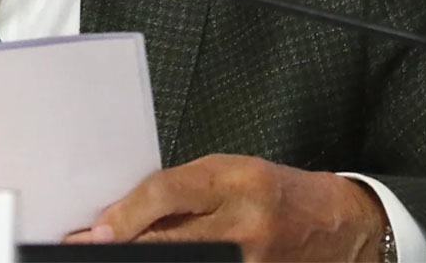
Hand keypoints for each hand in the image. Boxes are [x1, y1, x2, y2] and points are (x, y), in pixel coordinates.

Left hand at [63, 154, 386, 261]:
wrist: (341, 226)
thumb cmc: (274, 190)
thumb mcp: (229, 172)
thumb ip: (180, 190)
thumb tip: (122, 214)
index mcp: (234, 181)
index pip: (167, 192)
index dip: (124, 215)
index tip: (92, 232)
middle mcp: (243, 224)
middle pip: (168, 241)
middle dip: (124, 247)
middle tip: (85, 250)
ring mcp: (251, 261)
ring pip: (180, 262)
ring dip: (145, 260)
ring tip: (118, 255)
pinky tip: (152, 261)